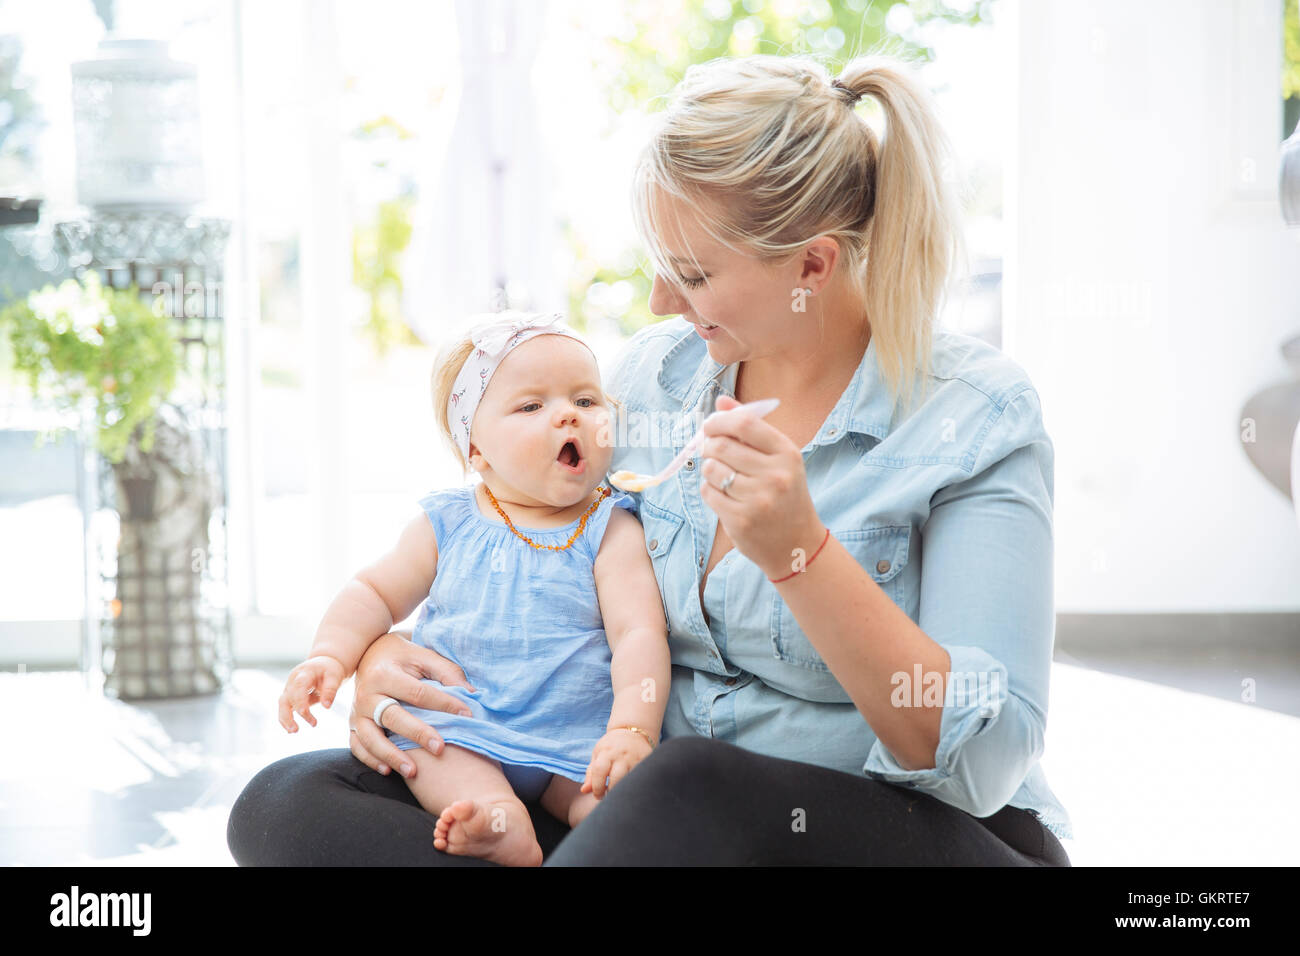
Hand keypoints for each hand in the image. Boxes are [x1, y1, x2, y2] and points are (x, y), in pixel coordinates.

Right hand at [278, 655, 345, 732]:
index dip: (300, 701)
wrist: (323, 664)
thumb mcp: (335, 676)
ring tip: (293, 731)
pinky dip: (286, 718)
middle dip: (290, 714)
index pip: (299, 686)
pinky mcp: (290, 696)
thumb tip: (326, 707)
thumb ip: (330, 690)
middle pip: (287, 697)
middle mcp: (293, 681)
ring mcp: (289, 688)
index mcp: (304, 673)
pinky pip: (285, 708)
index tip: (305, 714)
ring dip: (285, 718)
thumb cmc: (329, 670)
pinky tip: (291, 730)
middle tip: (296, 730)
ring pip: (282, 704)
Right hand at [349, 630, 477, 779]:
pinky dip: (370, 760)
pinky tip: (388, 770)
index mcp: (385, 674)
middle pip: (393, 717)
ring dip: (392, 755)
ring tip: (413, 771)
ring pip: (370, 738)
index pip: (418, 693)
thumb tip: (470, 693)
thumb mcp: (424, 656)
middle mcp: (366, 694)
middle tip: (440, 748)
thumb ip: (446, 672)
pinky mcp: (353, 724)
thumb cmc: (403, 657)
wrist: (370, 653)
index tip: (466, 715)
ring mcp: (357, 712)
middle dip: (417, 734)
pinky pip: (358, 746)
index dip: (444, 704)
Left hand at [580, 728, 654, 798]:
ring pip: (630, 781)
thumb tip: (584, 791)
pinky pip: (641, 778)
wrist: (632, 730)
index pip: (599, 771)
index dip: (597, 787)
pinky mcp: (647, 760)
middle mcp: (621, 754)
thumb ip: (591, 774)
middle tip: (609, 797)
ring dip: (624, 791)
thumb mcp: (598, 755)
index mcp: (606, 752)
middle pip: (616, 778)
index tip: (597, 795)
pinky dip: (635, 786)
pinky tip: (631, 788)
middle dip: (611, 792)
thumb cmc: (611, 746)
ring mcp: (636, 758)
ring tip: (620, 794)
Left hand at [698, 393, 822, 579]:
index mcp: (787, 454)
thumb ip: (750, 428)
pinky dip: (709, 490)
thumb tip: (720, 401)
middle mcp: (775, 475)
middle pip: (721, 445)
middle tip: (711, 450)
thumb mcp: (778, 459)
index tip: (710, 425)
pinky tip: (724, 495)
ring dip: (709, 469)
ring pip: (711, 468)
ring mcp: (758, 499)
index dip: (720, 420)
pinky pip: (708, 492)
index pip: (745, 424)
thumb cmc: (785, 494)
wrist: (796, 543)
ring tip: (722, 476)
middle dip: (708, 444)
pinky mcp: (740, 520)